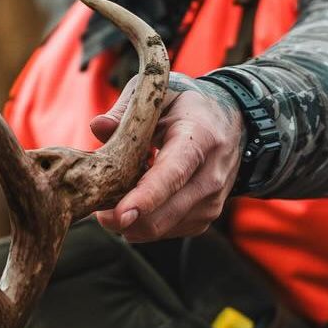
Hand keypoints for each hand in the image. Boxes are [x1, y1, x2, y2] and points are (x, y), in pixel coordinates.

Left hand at [90, 73, 245, 242]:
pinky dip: (144, 223)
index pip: (172, 174)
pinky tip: (138, 200)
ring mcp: (212, 200)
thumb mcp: (158, 96)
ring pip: (162, 228)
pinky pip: (166, 231)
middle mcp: (211, 174)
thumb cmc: (185, 105)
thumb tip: (98, 127)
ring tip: (118, 196)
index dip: (146, 197)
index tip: (120, 215)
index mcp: (199, 138)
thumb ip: (126, 111)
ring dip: (131, 222)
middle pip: (165, 212)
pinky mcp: (206, 216)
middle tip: (97, 208)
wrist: (230, 121)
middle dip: (124, 218)